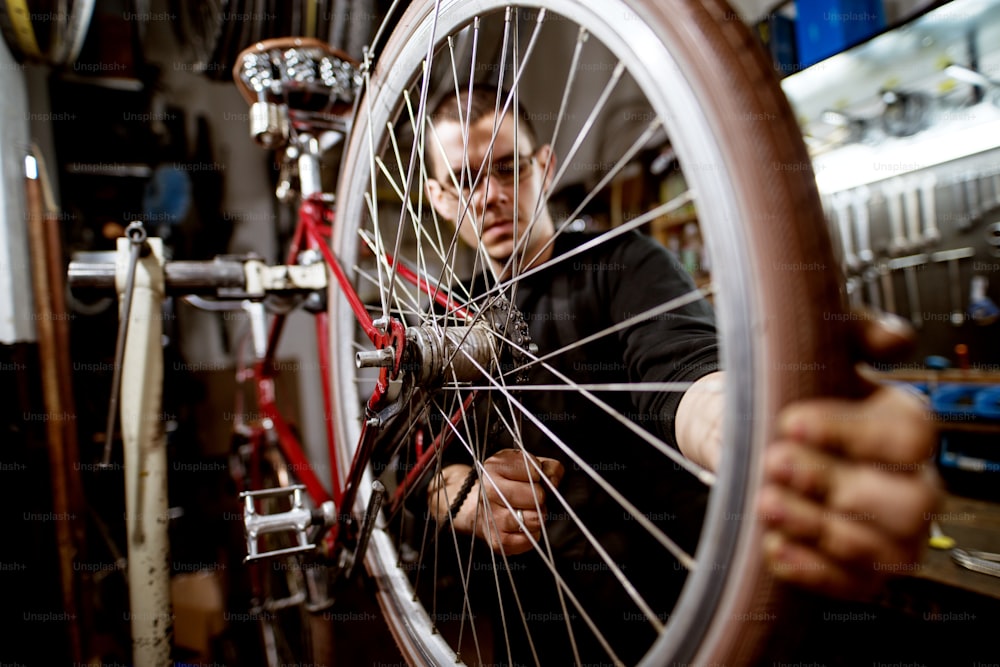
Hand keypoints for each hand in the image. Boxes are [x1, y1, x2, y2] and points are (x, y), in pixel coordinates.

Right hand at [450, 449, 563, 554]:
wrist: (484, 507)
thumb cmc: (512, 484)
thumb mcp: (530, 466)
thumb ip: (549, 468)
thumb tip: (552, 482)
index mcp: (495, 466)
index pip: (533, 470)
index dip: (539, 476)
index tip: (533, 479)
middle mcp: (489, 490)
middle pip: (535, 495)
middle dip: (541, 497)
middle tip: (533, 498)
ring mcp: (491, 516)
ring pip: (534, 519)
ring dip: (538, 516)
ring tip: (529, 511)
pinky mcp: (497, 540)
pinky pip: (529, 539)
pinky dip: (533, 534)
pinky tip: (524, 526)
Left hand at [757, 311, 940, 598]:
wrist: (758, 432)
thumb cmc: (796, 391)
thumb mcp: (821, 349)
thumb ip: (857, 332)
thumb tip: (894, 339)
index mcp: (909, 427)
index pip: (911, 438)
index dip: (852, 434)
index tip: (791, 422)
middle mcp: (915, 484)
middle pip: (908, 503)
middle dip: (834, 483)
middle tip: (773, 462)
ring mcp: (894, 534)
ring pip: (881, 548)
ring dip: (816, 525)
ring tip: (765, 501)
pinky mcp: (863, 572)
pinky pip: (852, 585)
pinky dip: (810, 570)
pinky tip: (772, 545)